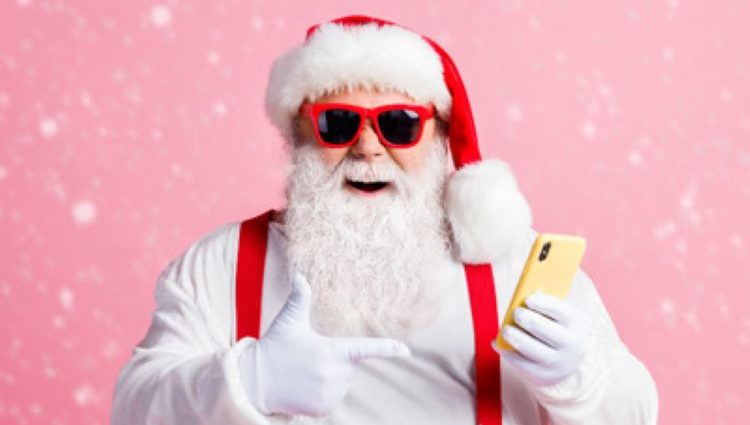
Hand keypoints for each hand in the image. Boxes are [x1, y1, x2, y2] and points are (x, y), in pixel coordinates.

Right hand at [240, 273, 410, 416]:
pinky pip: (332, 398)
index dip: (387, 349)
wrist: (254, 382)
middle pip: (348, 366)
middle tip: (307, 358)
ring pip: (341, 383)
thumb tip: (299, 276)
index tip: (406, 350)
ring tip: (303, 374)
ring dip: (327, 378)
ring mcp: (329, 394)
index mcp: (331, 351)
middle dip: (333, 361)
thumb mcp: (288, 321)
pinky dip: (322, 394)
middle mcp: (334, 375)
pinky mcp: (323, 409)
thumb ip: (299, 299)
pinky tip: (303, 389)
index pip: (365, 349)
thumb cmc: (274, 348)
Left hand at [492, 291, 592, 386]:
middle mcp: (571, 345)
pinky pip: (522, 363)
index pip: (561, 311)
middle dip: (526, 319)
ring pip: (532, 348)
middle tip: (516, 313)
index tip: (528, 299)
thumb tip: (521, 299)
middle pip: (544, 329)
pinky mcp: (543, 375)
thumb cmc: (561, 329)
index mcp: (577, 323)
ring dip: (515, 337)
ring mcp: (558, 362)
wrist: (573, 363)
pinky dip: (508, 353)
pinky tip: (500, 344)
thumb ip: (546, 307)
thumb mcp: (563, 317)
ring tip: (506, 330)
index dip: (543, 304)